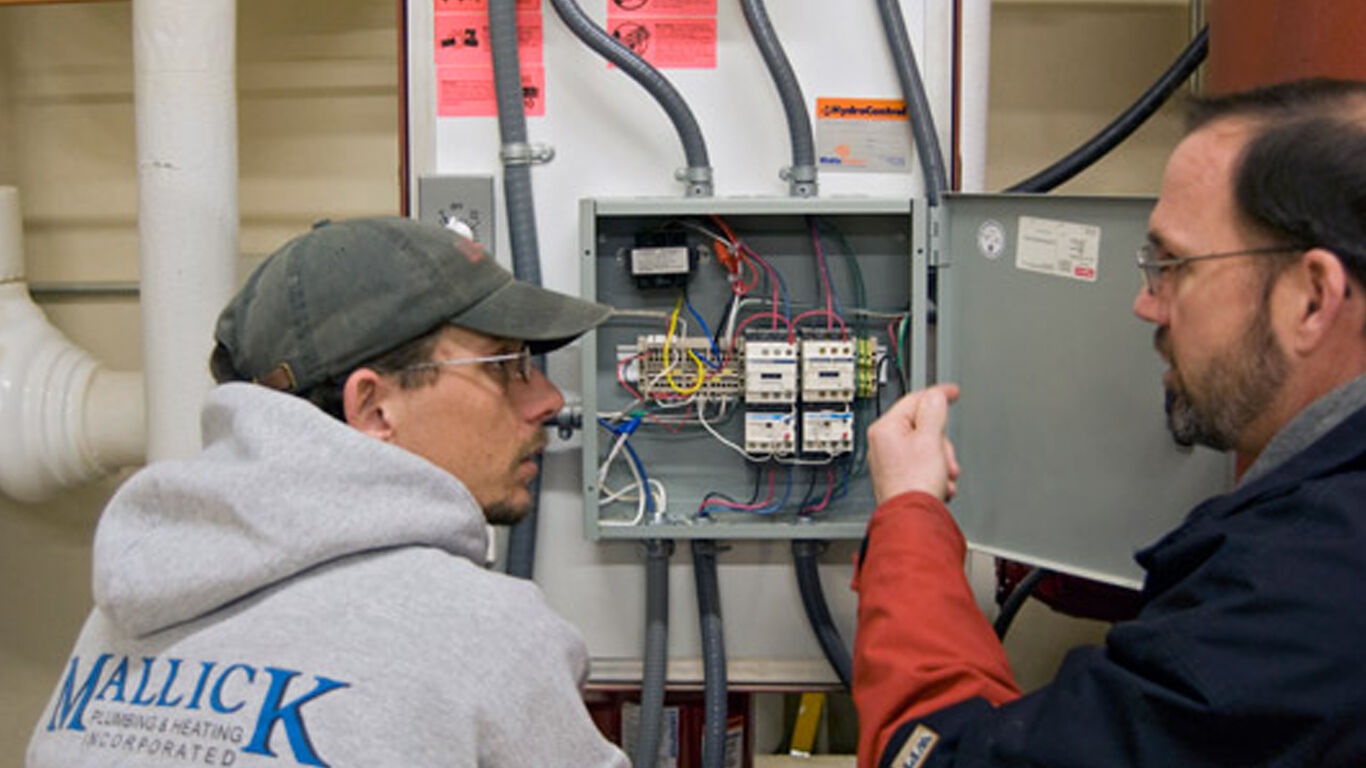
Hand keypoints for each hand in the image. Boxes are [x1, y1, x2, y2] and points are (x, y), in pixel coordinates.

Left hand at [866, 383, 960, 503]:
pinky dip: (936, 473)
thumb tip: (935, 396)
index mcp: (885, 428)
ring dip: (942, 461)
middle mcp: (883, 442)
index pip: (915, 400)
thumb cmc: (915, 485)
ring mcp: (890, 460)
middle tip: (944, 458)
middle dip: (941, 444)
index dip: (938, 395)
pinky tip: (939, 486)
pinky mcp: (899, 476)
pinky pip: (924, 464)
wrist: (913, 519)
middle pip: (924, 427)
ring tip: (942, 476)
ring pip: (928, 447)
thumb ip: (934, 411)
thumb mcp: (930, 439)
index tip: (953, 392)